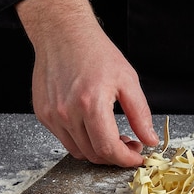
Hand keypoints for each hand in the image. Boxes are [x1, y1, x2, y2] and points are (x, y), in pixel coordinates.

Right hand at [16, 0, 159, 166]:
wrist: (62, 34)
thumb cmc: (95, 52)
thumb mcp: (127, 80)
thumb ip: (140, 114)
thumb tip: (150, 139)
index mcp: (91, 104)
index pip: (108, 149)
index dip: (126, 159)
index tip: (136, 157)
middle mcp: (67, 113)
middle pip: (94, 155)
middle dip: (115, 156)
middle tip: (128, 143)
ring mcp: (52, 116)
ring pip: (78, 151)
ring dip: (97, 150)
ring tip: (111, 135)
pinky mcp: (43, 114)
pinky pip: (65, 139)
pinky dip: (81, 139)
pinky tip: (92, 125)